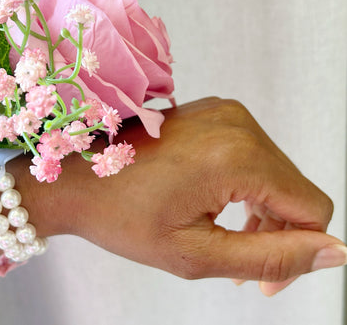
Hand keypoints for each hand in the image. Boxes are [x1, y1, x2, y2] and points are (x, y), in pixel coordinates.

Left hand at [6, 97, 343, 295]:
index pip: (312, 208)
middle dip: (276, 233)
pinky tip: (215, 208)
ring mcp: (224, 112)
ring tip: (223, 239)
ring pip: (274, 173)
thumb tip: (335, 251)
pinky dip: (243, 186)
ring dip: (259, 211)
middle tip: (237, 267)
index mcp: (238, 154)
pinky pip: (251, 154)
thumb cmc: (120, 215)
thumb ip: (270, 257)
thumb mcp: (194, 253)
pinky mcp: (212, 113)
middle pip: (294, 189)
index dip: (300, 251)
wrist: (72, 176)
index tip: (264, 281)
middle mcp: (238, 123)